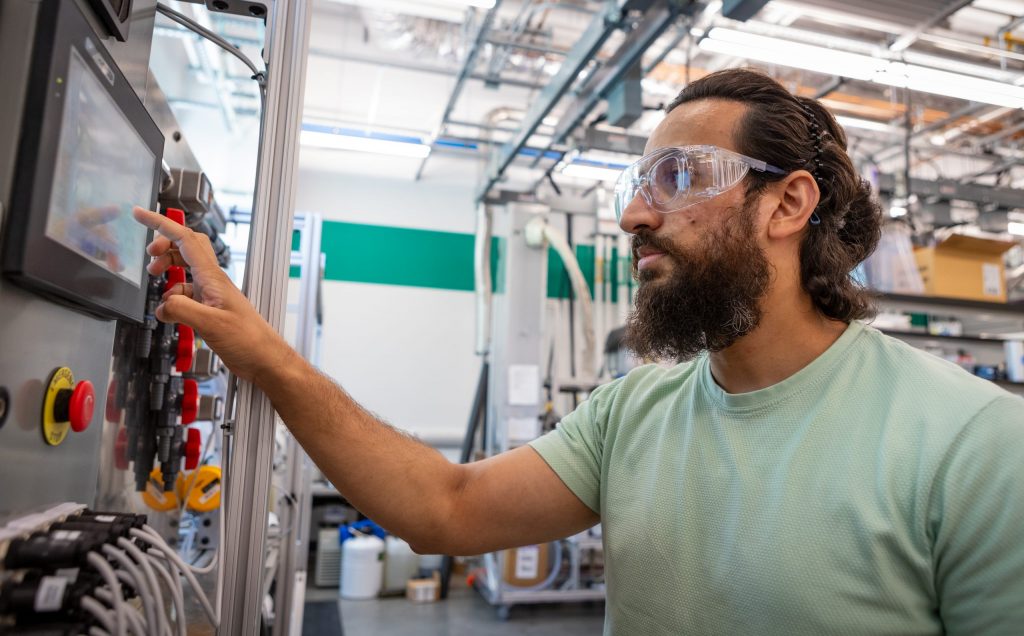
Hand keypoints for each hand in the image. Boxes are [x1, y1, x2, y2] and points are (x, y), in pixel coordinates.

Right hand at [132, 206, 291, 382]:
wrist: (264, 359)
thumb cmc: (249, 340)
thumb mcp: (210, 324)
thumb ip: (181, 310)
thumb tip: (162, 304)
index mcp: (213, 278)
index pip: (184, 239)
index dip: (161, 224)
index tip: (141, 214)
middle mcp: (213, 281)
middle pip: (186, 248)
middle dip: (164, 246)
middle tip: (149, 256)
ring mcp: (212, 294)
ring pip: (185, 270)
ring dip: (168, 271)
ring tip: (156, 281)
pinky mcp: (211, 309)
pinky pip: (187, 294)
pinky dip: (173, 298)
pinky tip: (169, 311)